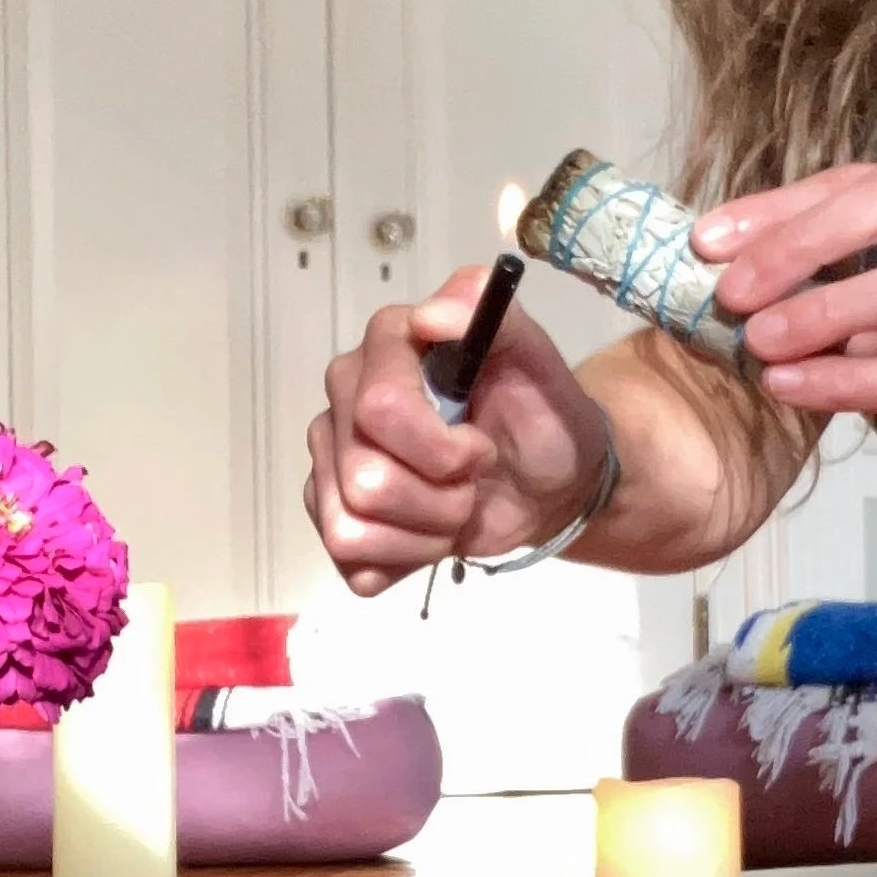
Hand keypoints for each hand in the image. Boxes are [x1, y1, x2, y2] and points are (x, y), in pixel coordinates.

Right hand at [305, 266, 609, 597]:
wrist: (546, 481)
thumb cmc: (540, 416)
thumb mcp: (536, 358)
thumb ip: (494, 315)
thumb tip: (429, 315)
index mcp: (386, 347)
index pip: (379, 409)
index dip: (439, 448)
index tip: (480, 448)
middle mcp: (344, 397)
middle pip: (364, 479)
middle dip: (439, 498)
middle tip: (472, 480)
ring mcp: (330, 458)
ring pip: (350, 527)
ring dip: (425, 532)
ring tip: (455, 507)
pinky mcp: (332, 513)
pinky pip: (348, 560)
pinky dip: (404, 560)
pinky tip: (428, 532)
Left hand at [693, 162, 876, 517]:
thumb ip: (842, 276)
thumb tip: (728, 270)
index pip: (873, 181)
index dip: (784, 208)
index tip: (708, 243)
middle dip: (804, 240)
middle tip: (731, 289)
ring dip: (828, 308)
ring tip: (758, 342)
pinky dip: (849, 379)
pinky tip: (792, 388)